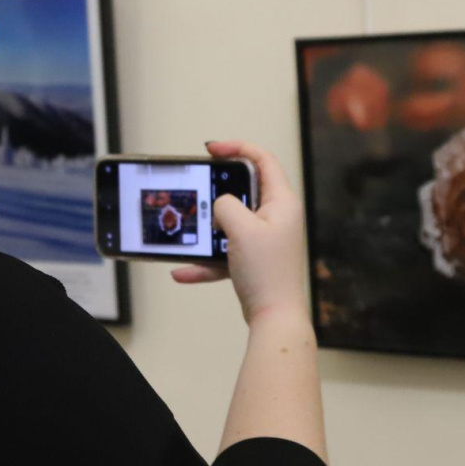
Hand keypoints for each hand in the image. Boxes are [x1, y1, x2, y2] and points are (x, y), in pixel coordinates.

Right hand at [171, 140, 310, 326]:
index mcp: (282, 202)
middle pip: (244, 190)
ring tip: (189, 231)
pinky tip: (182, 271)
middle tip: (198, 186)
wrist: (274, 318)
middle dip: (218, 190)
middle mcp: (276, 217)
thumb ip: (226, 206)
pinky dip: (205, 261)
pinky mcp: (253, 260)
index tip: (212, 149)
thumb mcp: (241, 229)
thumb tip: (221, 206)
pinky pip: (224, 253)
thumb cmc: (267, 272)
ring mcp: (265, 239)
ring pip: (231, 223)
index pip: (262, 160)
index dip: (237, 147)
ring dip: (208, 229)